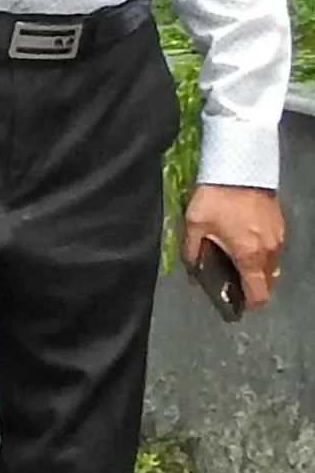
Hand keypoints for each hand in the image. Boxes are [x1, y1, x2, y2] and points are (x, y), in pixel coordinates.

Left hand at [185, 184, 284, 311]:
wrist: (240, 167)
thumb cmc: (216, 197)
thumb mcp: (194, 226)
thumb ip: (192, 253)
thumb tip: (192, 272)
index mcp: (249, 256)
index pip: (258, 293)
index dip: (247, 304)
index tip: (235, 306)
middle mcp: (269, 250)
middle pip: (266, 281)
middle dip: (250, 285)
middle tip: (229, 281)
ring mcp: (278, 236)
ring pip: (271, 265)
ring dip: (255, 268)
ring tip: (232, 260)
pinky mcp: (279, 224)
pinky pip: (272, 248)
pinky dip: (260, 252)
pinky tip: (242, 242)